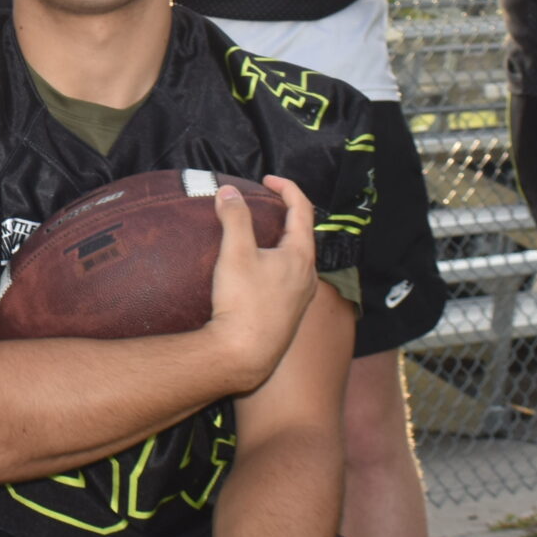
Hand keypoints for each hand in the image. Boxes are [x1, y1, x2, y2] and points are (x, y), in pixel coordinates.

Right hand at [204, 178, 318, 392]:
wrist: (244, 356)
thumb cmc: (243, 303)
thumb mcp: (235, 253)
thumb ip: (234, 217)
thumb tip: (229, 191)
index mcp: (300, 256)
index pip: (302, 210)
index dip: (287, 188)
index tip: (267, 180)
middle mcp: (307, 277)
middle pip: (302, 235)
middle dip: (284, 215)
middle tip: (262, 205)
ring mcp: (300, 299)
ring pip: (296, 260)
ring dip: (280, 241)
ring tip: (257, 237)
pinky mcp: (289, 315)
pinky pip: (288, 279)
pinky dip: (275, 264)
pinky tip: (256, 273)